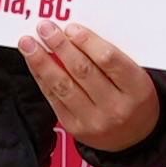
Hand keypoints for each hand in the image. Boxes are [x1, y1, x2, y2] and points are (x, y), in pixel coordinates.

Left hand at [21, 21, 161, 155]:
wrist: (134, 138)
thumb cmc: (134, 99)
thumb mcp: (136, 77)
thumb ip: (111, 58)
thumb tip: (74, 34)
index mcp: (137, 89)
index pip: (109, 60)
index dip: (87, 41)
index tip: (71, 27)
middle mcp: (115, 107)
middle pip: (82, 71)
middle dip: (60, 46)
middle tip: (45, 28)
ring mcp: (94, 121)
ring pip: (63, 85)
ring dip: (42, 61)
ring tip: (28, 43)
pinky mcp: (75, 128)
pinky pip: (54, 98)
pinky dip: (41, 77)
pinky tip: (33, 62)